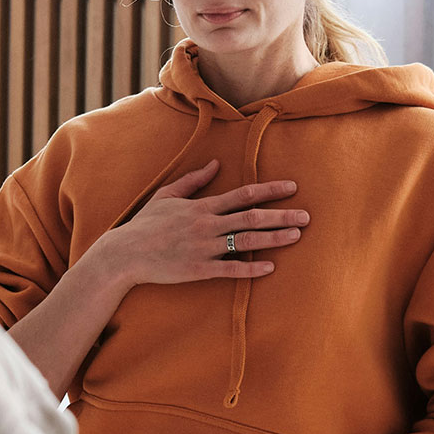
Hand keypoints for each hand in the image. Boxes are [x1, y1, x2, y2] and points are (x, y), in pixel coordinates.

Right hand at [92, 160, 307, 287]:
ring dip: (274, 239)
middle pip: (252, 218)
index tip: (292, 188)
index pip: (243, 194)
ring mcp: (204, 249)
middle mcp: (207, 225)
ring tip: (296, 235)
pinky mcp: (199, 270)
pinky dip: (251, 269)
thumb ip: (194, 180)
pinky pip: (230, 270)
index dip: (270, 190)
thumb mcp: (167, 195)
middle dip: (281, 216)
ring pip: (246, 242)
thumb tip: (215, 163)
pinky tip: (270, 268)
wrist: (125, 254)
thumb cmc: (145, 224)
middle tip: (307, 216)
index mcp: (202, 207)